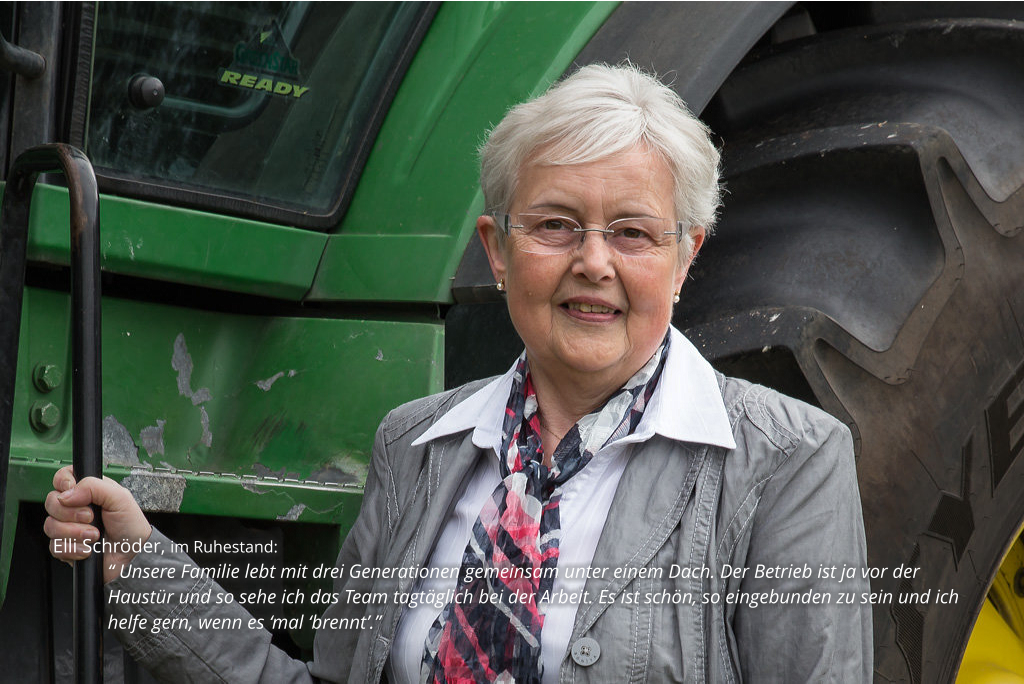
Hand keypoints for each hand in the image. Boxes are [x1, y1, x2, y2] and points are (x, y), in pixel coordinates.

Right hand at [43, 465, 152, 582]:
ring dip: (74, 532)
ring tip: (94, 536)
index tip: (71, 490)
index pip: (63, 477)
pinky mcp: (67, 547)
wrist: (133, 556)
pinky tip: (88, 548)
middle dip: (70, 512)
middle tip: (91, 517)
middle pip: (51, 502)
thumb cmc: (131, 526)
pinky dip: (73, 548)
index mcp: (89, 491)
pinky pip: (55, 546)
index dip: (63, 482)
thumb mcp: (120, 498)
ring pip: (50, 525)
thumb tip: (66, 494)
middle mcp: (76, 508)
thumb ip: (94, 487)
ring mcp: (69, 528)